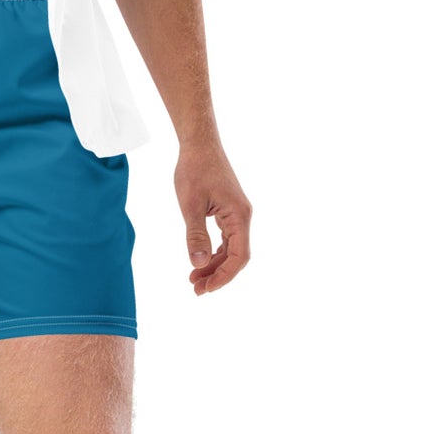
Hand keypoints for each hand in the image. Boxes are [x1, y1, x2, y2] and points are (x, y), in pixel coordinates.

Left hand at [175, 138, 250, 294]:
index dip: (224, 276)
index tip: (205, 288)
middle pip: (237, 256)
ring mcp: (236, 214)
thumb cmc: (195, 170)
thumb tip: (198, 264)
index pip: (239, 256)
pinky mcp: (228, 210)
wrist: (199, 144)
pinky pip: (226, 238)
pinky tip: (199, 260)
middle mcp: (243, 217)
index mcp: (239, 216)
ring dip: (214, 265)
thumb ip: (195, 235)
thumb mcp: (191, 205)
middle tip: (196, 289)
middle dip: (218, 274)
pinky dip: (214, 252)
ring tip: (194, 279)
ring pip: (231, 249)